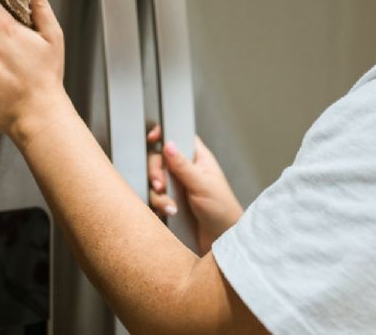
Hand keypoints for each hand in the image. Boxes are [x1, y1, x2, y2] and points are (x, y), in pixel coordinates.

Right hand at [147, 126, 243, 252]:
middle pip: (159, 159)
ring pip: (154, 181)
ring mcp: (176, 187)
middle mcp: (185, 170)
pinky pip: (154, 199)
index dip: (164, 135)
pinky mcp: (169, 203)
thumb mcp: (202, 185)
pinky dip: (158, 205)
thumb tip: (169, 144)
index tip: (152, 138)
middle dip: (156, 171)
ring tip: (171, 206)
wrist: (221, 240)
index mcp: (197, 158)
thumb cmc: (222, 209)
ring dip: (158, 194)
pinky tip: (169, 212)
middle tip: (161, 185)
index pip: (178, 137)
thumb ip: (183, 165)